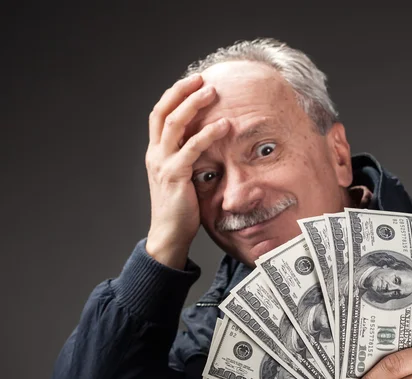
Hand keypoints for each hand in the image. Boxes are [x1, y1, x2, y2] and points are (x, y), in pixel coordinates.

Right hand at [144, 73, 230, 267]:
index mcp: (155, 153)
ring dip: (193, 104)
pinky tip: (224, 126)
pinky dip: (208, 134)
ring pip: (174, 124)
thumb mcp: (181, 178)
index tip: (192, 82)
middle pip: (163, 111)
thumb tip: (208, 144)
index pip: (159, 115)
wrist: (169, 234)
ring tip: (212, 92)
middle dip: (181, 91)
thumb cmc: (180, 208)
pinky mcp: (174, 175)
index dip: (174, 95)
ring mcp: (162, 163)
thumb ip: (187, 159)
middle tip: (202, 78)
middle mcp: (155, 154)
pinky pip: (191, 148)